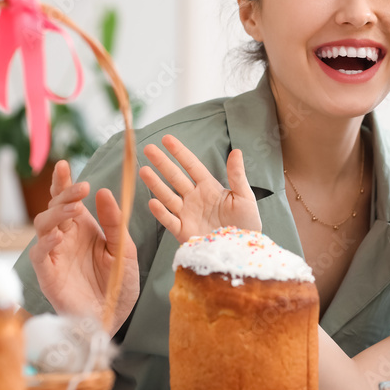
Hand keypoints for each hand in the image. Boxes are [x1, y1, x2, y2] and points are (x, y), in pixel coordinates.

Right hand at [29, 160, 139, 335]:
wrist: (114, 317)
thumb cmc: (118, 284)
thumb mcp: (124, 249)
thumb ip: (114, 222)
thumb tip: (103, 192)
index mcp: (82, 229)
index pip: (67, 200)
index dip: (63, 182)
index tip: (64, 165)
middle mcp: (64, 238)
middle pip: (54, 208)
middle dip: (64, 194)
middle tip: (81, 188)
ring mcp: (54, 255)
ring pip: (42, 225)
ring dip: (57, 214)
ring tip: (75, 208)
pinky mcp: (48, 274)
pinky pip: (40, 254)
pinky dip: (46, 242)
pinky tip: (59, 234)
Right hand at [140, 135, 260, 242]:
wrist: (243, 250)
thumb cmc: (246, 223)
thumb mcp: (244, 196)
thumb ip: (237, 175)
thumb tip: (237, 151)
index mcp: (209, 187)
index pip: (191, 166)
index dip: (179, 152)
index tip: (166, 139)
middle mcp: (194, 198)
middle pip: (175, 177)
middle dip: (162, 163)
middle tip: (148, 149)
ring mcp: (187, 214)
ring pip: (168, 196)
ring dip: (156, 184)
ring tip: (143, 171)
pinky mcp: (184, 232)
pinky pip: (170, 220)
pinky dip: (161, 212)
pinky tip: (153, 202)